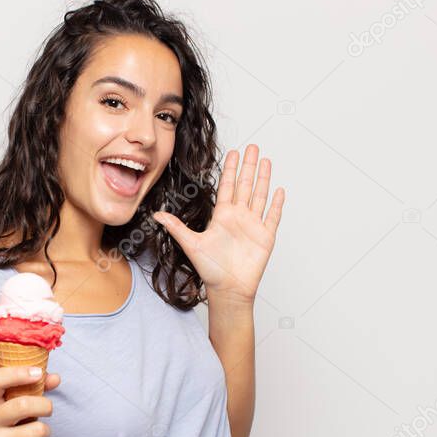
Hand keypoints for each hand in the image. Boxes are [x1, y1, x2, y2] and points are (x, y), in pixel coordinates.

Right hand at [0, 367, 59, 436]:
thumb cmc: (8, 424)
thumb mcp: (14, 403)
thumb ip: (34, 387)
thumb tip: (55, 378)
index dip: (18, 373)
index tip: (38, 373)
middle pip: (23, 405)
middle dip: (45, 406)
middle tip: (48, 409)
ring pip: (38, 431)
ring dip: (45, 431)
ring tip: (37, 433)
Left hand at [153, 144, 284, 304]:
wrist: (228, 290)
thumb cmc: (210, 270)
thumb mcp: (190, 244)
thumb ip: (176, 227)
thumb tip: (156, 214)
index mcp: (222, 216)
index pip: (227, 186)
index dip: (230, 169)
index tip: (233, 152)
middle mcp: (238, 217)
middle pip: (245, 185)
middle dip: (248, 166)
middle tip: (252, 147)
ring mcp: (253, 226)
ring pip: (260, 196)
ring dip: (263, 178)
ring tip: (265, 161)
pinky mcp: (265, 236)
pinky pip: (273, 216)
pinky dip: (277, 204)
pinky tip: (279, 190)